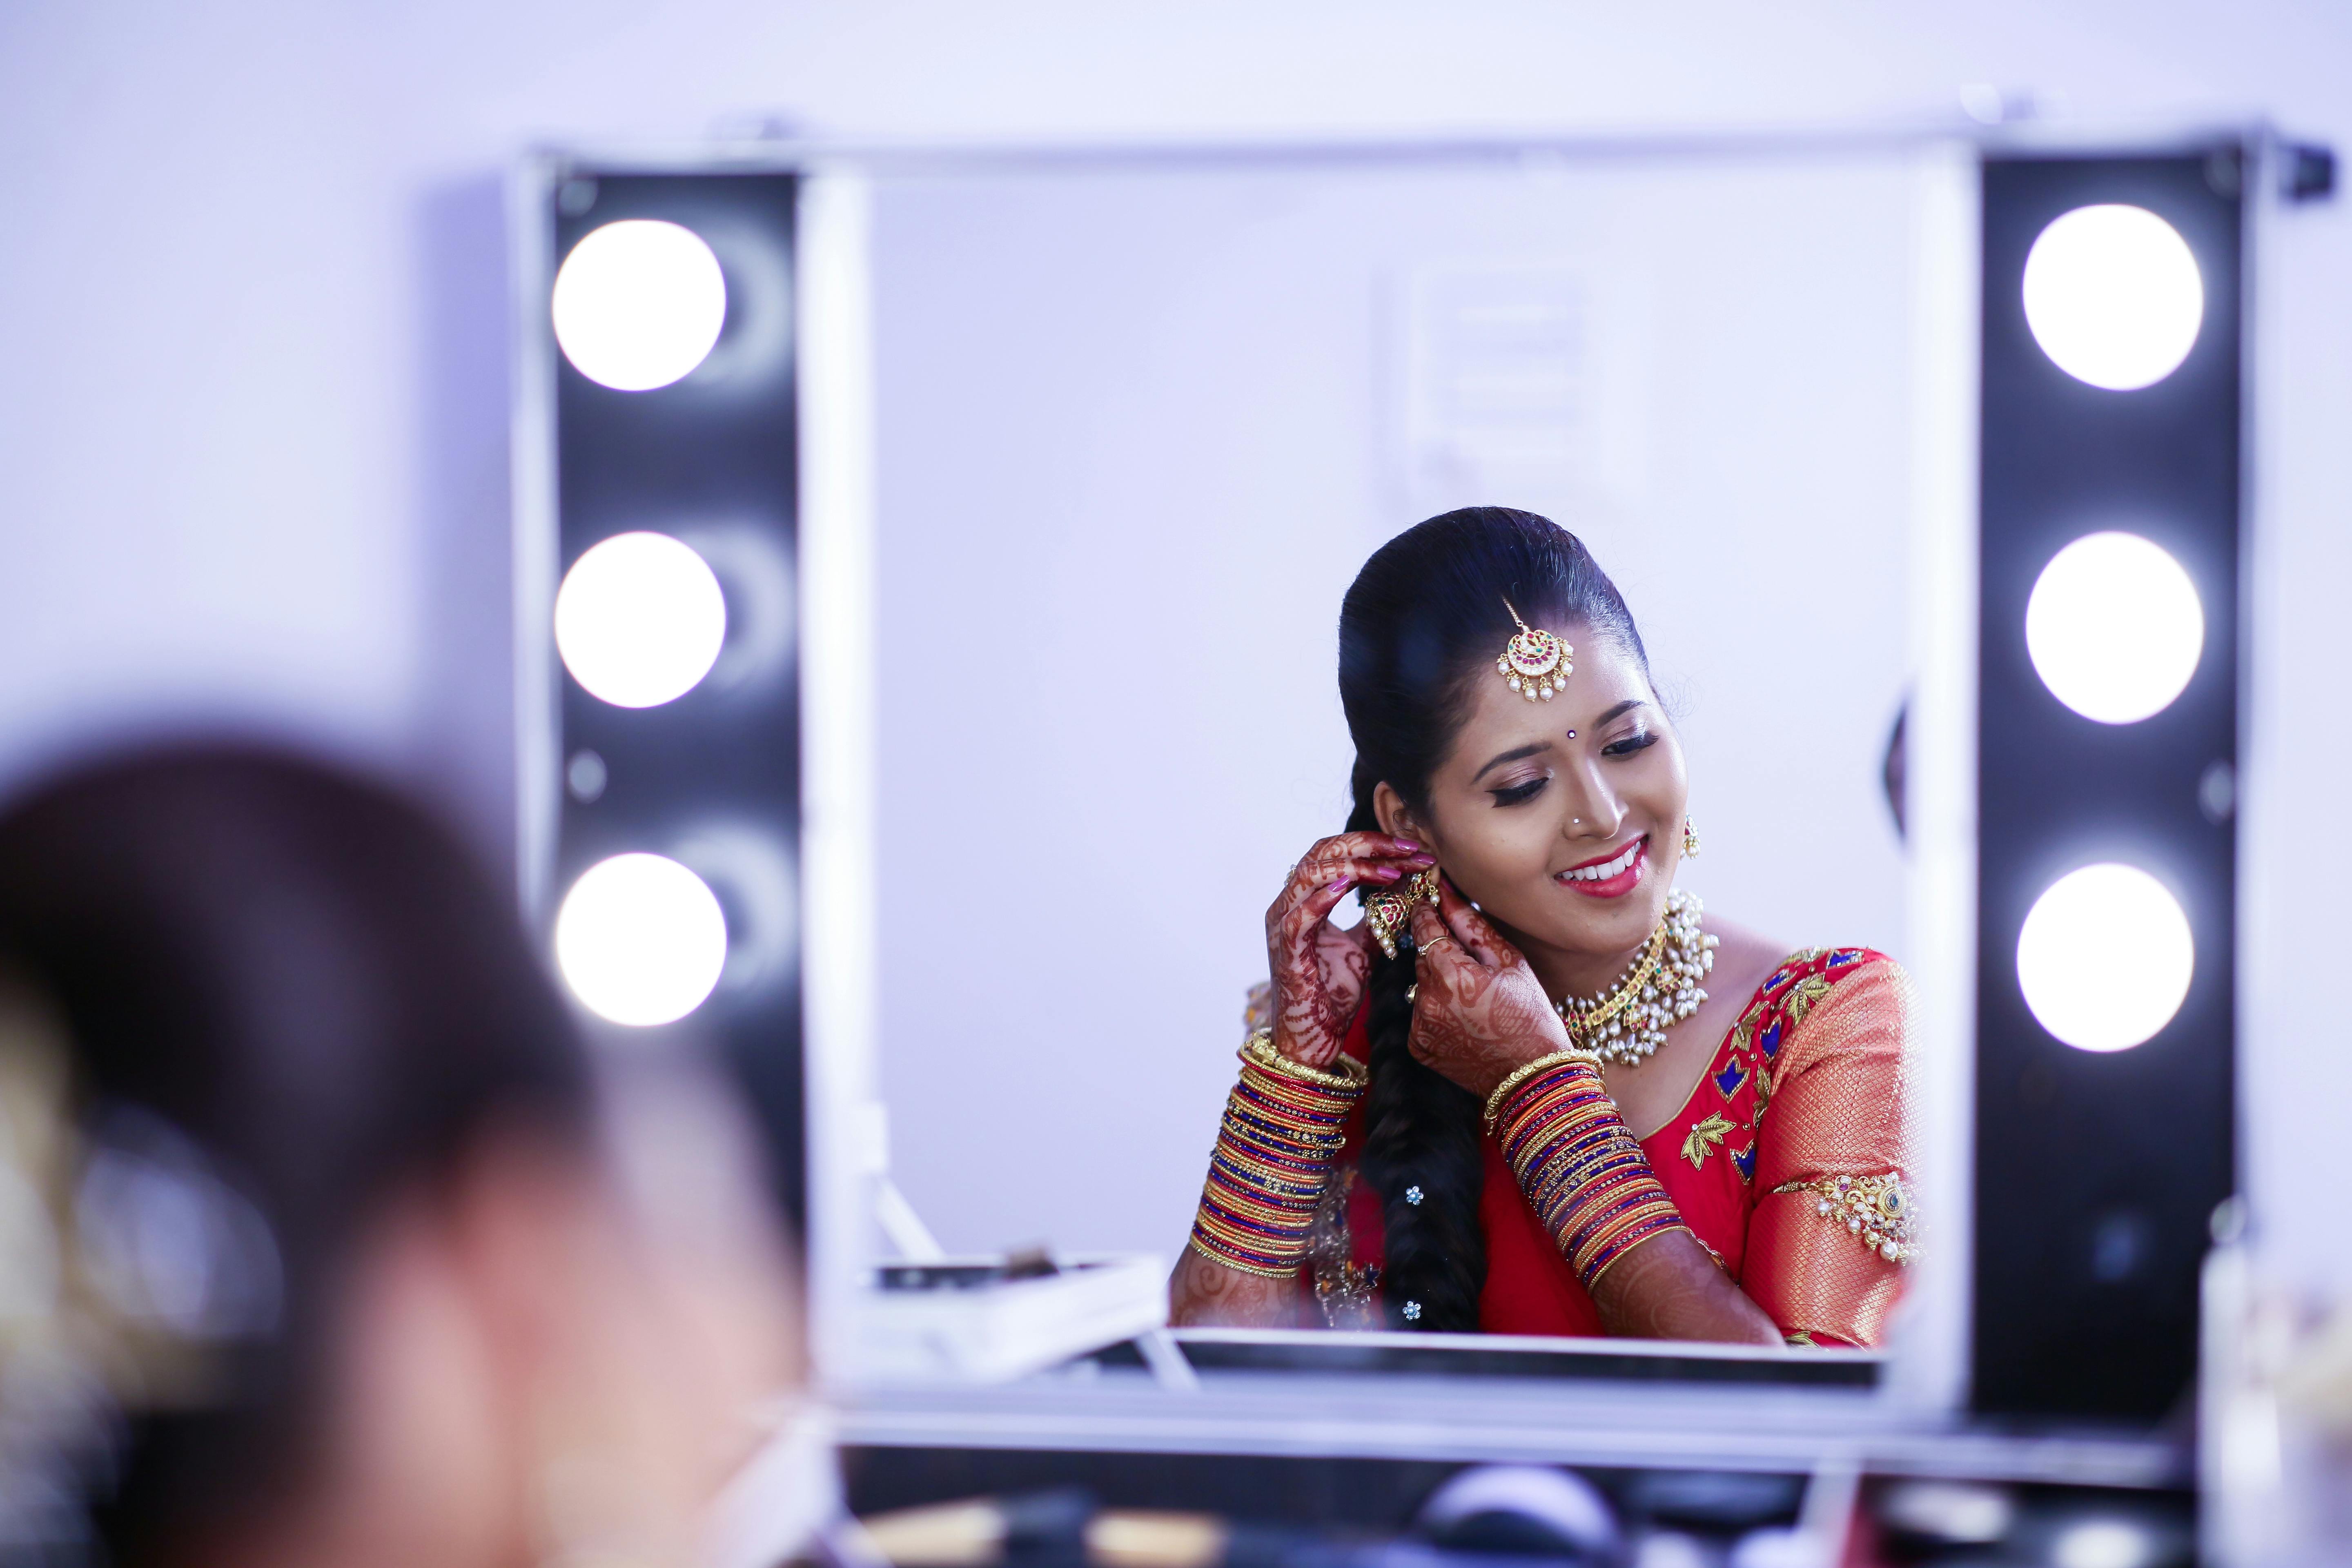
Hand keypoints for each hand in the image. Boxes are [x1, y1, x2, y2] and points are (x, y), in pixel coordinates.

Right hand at [1265, 832, 1434, 1068]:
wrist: (1311, 1037)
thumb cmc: (1332, 994)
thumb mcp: (1365, 948)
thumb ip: (1379, 918)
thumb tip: (1407, 887)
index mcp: (1305, 900)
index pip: (1337, 853)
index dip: (1375, 845)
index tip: (1415, 850)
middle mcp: (1289, 904)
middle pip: (1322, 851)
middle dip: (1368, 844)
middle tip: (1408, 848)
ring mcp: (1282, 925)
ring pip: (1309, 873)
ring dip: (1353, 865)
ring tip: (1391, 870)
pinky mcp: (1284, 949)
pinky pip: (1299, 915)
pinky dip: (1324, 896)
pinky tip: (1351, 885)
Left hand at [1407, 880, 1573, 1097]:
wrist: (1532, 1074)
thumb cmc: (1530, 1014)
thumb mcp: (1510, 961)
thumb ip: (1472, 925)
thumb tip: (1446, 893)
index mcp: (1451, 974)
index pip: (1425, 927)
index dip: (1427, 911)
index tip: (1429, 901)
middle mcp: (1428, 1000)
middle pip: (1421, 957)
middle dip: (1440, 953)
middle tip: (1470, 963)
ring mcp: (1420, 1026)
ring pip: (1420, 986)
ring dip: (1438, 983)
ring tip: (1474, 999)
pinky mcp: (1418, 1046)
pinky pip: (1420, 1014)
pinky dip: (1436, 1011)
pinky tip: (1464, 1020)